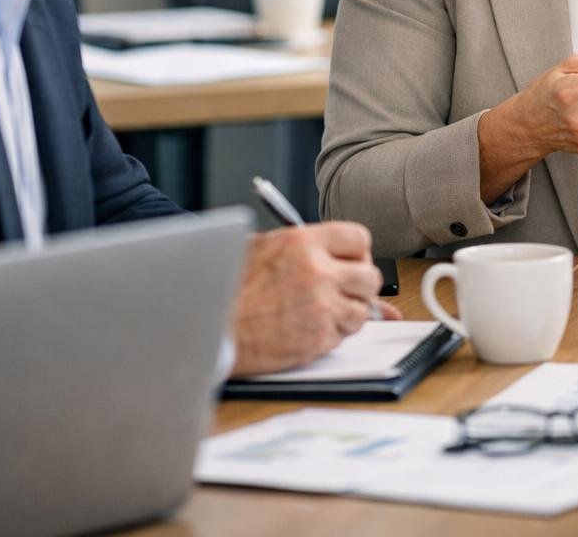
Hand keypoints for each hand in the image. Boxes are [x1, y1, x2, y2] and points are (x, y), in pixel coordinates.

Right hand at [230, 222, 387, 376]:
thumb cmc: (229, 287)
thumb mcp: (264, 251)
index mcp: (303, 242)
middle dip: (358, 288)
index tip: (348, 264)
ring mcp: (320, 306)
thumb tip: (345, 259)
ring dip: (346, 314)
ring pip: (362, 310)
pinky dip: (330, 336)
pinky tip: (303, 330)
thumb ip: (308, 251)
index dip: (357, 254)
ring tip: (314, 313)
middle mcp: (317, 271)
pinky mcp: (317, 338)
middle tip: (338, 293)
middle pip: (370, 276)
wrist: (206, 328)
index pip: (359, 239)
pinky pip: (343, 336)